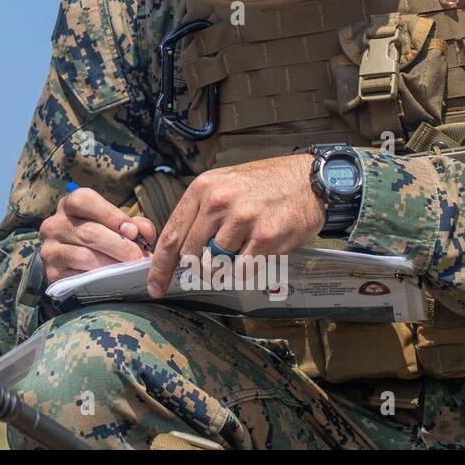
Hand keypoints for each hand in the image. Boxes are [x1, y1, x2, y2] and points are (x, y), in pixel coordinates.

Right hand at [40, 186, 156, 284]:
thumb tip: (145, 232)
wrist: (74, 264)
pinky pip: (78, 276)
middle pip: (89, 232)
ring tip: (130, 269)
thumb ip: (133, 224)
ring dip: (112, 264)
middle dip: (119, 245)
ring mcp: (51, 250)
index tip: (132, 231)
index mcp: (69, 205)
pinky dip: (99, 279)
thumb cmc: (99, 238)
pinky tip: (113, 279)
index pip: (84, 200)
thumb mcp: (114, 225)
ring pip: (85, 256)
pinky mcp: (52, 273)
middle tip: (139, 256)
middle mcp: (54, 225)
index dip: (110, 215)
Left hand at [147, 154, 324, 296]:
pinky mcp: (264, 236)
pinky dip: (246, 271)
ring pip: (217, 265)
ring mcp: (241, 219)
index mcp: (202, 189)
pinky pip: (243, 270)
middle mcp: (218, 202)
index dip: (160, 266)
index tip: (155, 285)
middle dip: (198, 269)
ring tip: (242, 252)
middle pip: (191, 255)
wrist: (308, 179)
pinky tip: (257, 254)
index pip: (171, 235)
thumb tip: (178, 249)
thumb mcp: (223, 185)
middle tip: (213, 269)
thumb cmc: (264, 184)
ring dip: (226, 269)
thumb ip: (199, 214)